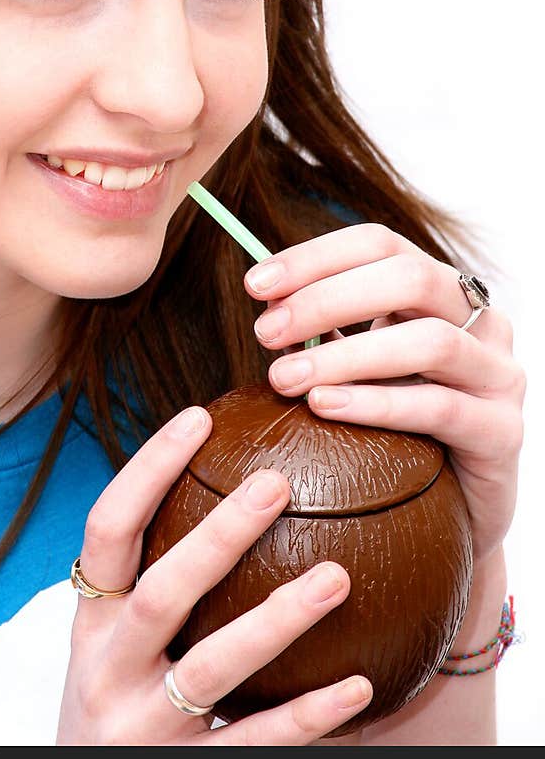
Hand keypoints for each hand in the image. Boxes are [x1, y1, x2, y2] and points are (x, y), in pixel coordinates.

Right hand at [56, 406, 372, 745]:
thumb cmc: (116, 702)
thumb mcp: (112, 644)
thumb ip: (154, 582)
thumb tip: (242, 488)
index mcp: (90, 622)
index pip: (107, 530)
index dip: (147, 470)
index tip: (198, 416)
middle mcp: (106, 670)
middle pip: (162, 593)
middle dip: (218, 536)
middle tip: (277, 482)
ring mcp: (143, 727)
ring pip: (212, 667)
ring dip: (277, 620)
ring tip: (339, 577)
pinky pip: (251, 744)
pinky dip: (306, 717)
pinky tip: (358, 686)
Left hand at [246, 222, 524, 562]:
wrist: (456, 514)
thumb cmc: (397, 428)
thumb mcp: (359, 366)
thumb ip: (325, 332)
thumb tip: (266, 304)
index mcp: (441, 291)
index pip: (380, 244)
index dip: (315, 257)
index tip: (256, 285)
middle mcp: (480, 321)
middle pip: (409, 277)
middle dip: (327, 299)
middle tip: (266, 333)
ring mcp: (498, 374)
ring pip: (429, 341)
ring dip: (346, 355)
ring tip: (285, 377)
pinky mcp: (503, 432)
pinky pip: (439, 407)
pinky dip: (376, 403)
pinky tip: (325, 405)